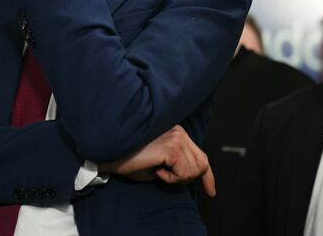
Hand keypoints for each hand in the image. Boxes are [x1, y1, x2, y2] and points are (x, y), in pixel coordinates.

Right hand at [99, 125, 215, 196]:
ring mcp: (177, 137)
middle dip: (187, 178)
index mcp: (176, 131)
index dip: (208, 175)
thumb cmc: (130, 159)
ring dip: (176, 178)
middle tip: (164, 175)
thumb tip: (192, 174)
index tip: (211, 191)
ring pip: (194, 170)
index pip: (201, 155)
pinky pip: (183, 173)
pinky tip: (156, 168)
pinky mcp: (172, 147)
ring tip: (157, 169)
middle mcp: (179, 131)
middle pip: (201, 164)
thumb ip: (176, 163)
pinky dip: (170, 178)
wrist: (112, 154)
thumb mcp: (159, 161)